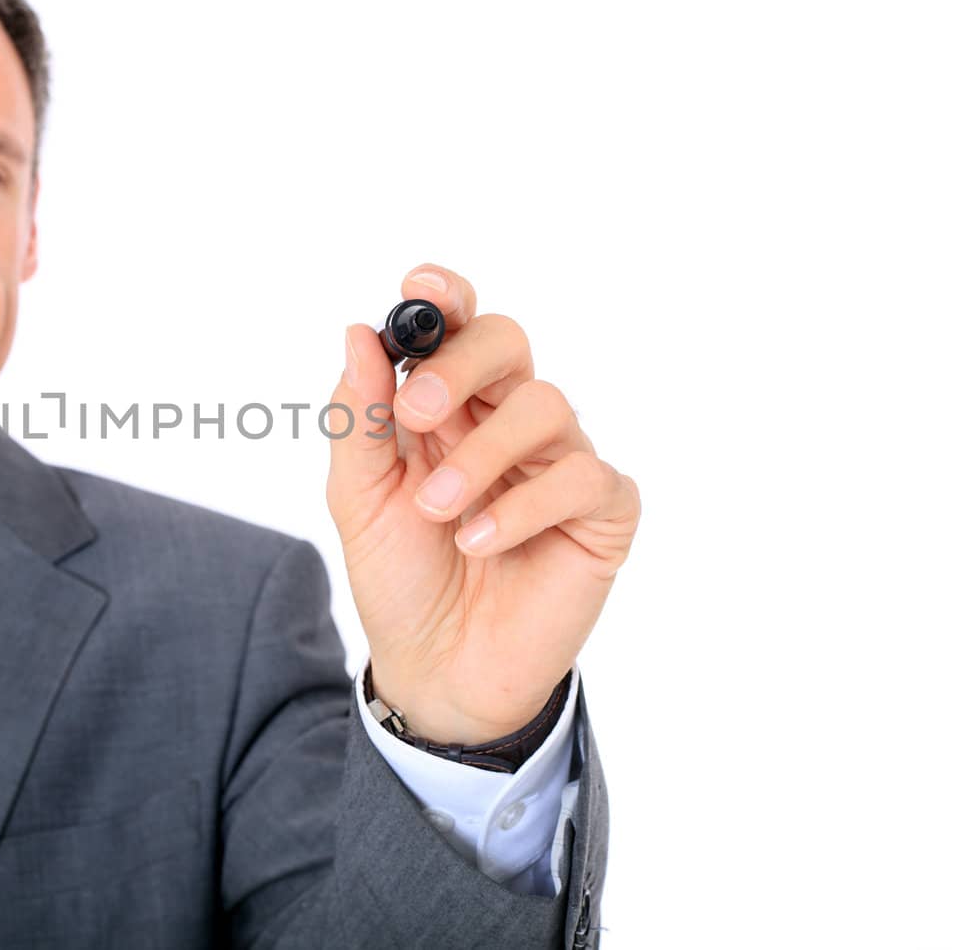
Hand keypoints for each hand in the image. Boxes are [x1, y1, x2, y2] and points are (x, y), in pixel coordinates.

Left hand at [326, 264, 640, 743]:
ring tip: (436, 510)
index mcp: (449, 405)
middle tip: (414, 412)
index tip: (420, 287)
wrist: (434, 671)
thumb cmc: (400, 576)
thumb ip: (358, 417)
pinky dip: (521, 505)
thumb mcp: (358, 498)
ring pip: (544, 404)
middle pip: (508, 340)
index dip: (447, 296)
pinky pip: (581, 477)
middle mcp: (507, 421)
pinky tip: (479, 541)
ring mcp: (559, 462)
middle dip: (458, 365)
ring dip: (479, 454)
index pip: (459, 326)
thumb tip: (357, 332)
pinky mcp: (601, 513)